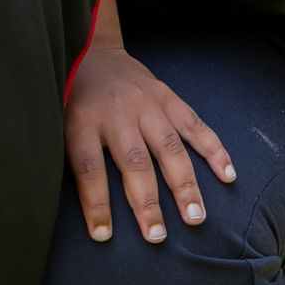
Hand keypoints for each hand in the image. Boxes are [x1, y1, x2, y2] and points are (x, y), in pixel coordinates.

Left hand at [63, 42, 235, 245]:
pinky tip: (228, 175)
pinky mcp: (168, 96)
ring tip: (195, 217)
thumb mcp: (56, 121)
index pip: (88, 168)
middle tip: (157, 236)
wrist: (91, 48)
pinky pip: (194, 125)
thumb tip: (79, 203)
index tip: (103, 235)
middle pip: (134, 162)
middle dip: (147, 203)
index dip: (95, 204)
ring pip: (169, 147)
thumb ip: (69, 155)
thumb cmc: (70, 96)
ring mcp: (147, 103)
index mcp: (82, 120)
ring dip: (184, 185)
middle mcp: (118, 111)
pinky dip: (214, 150)